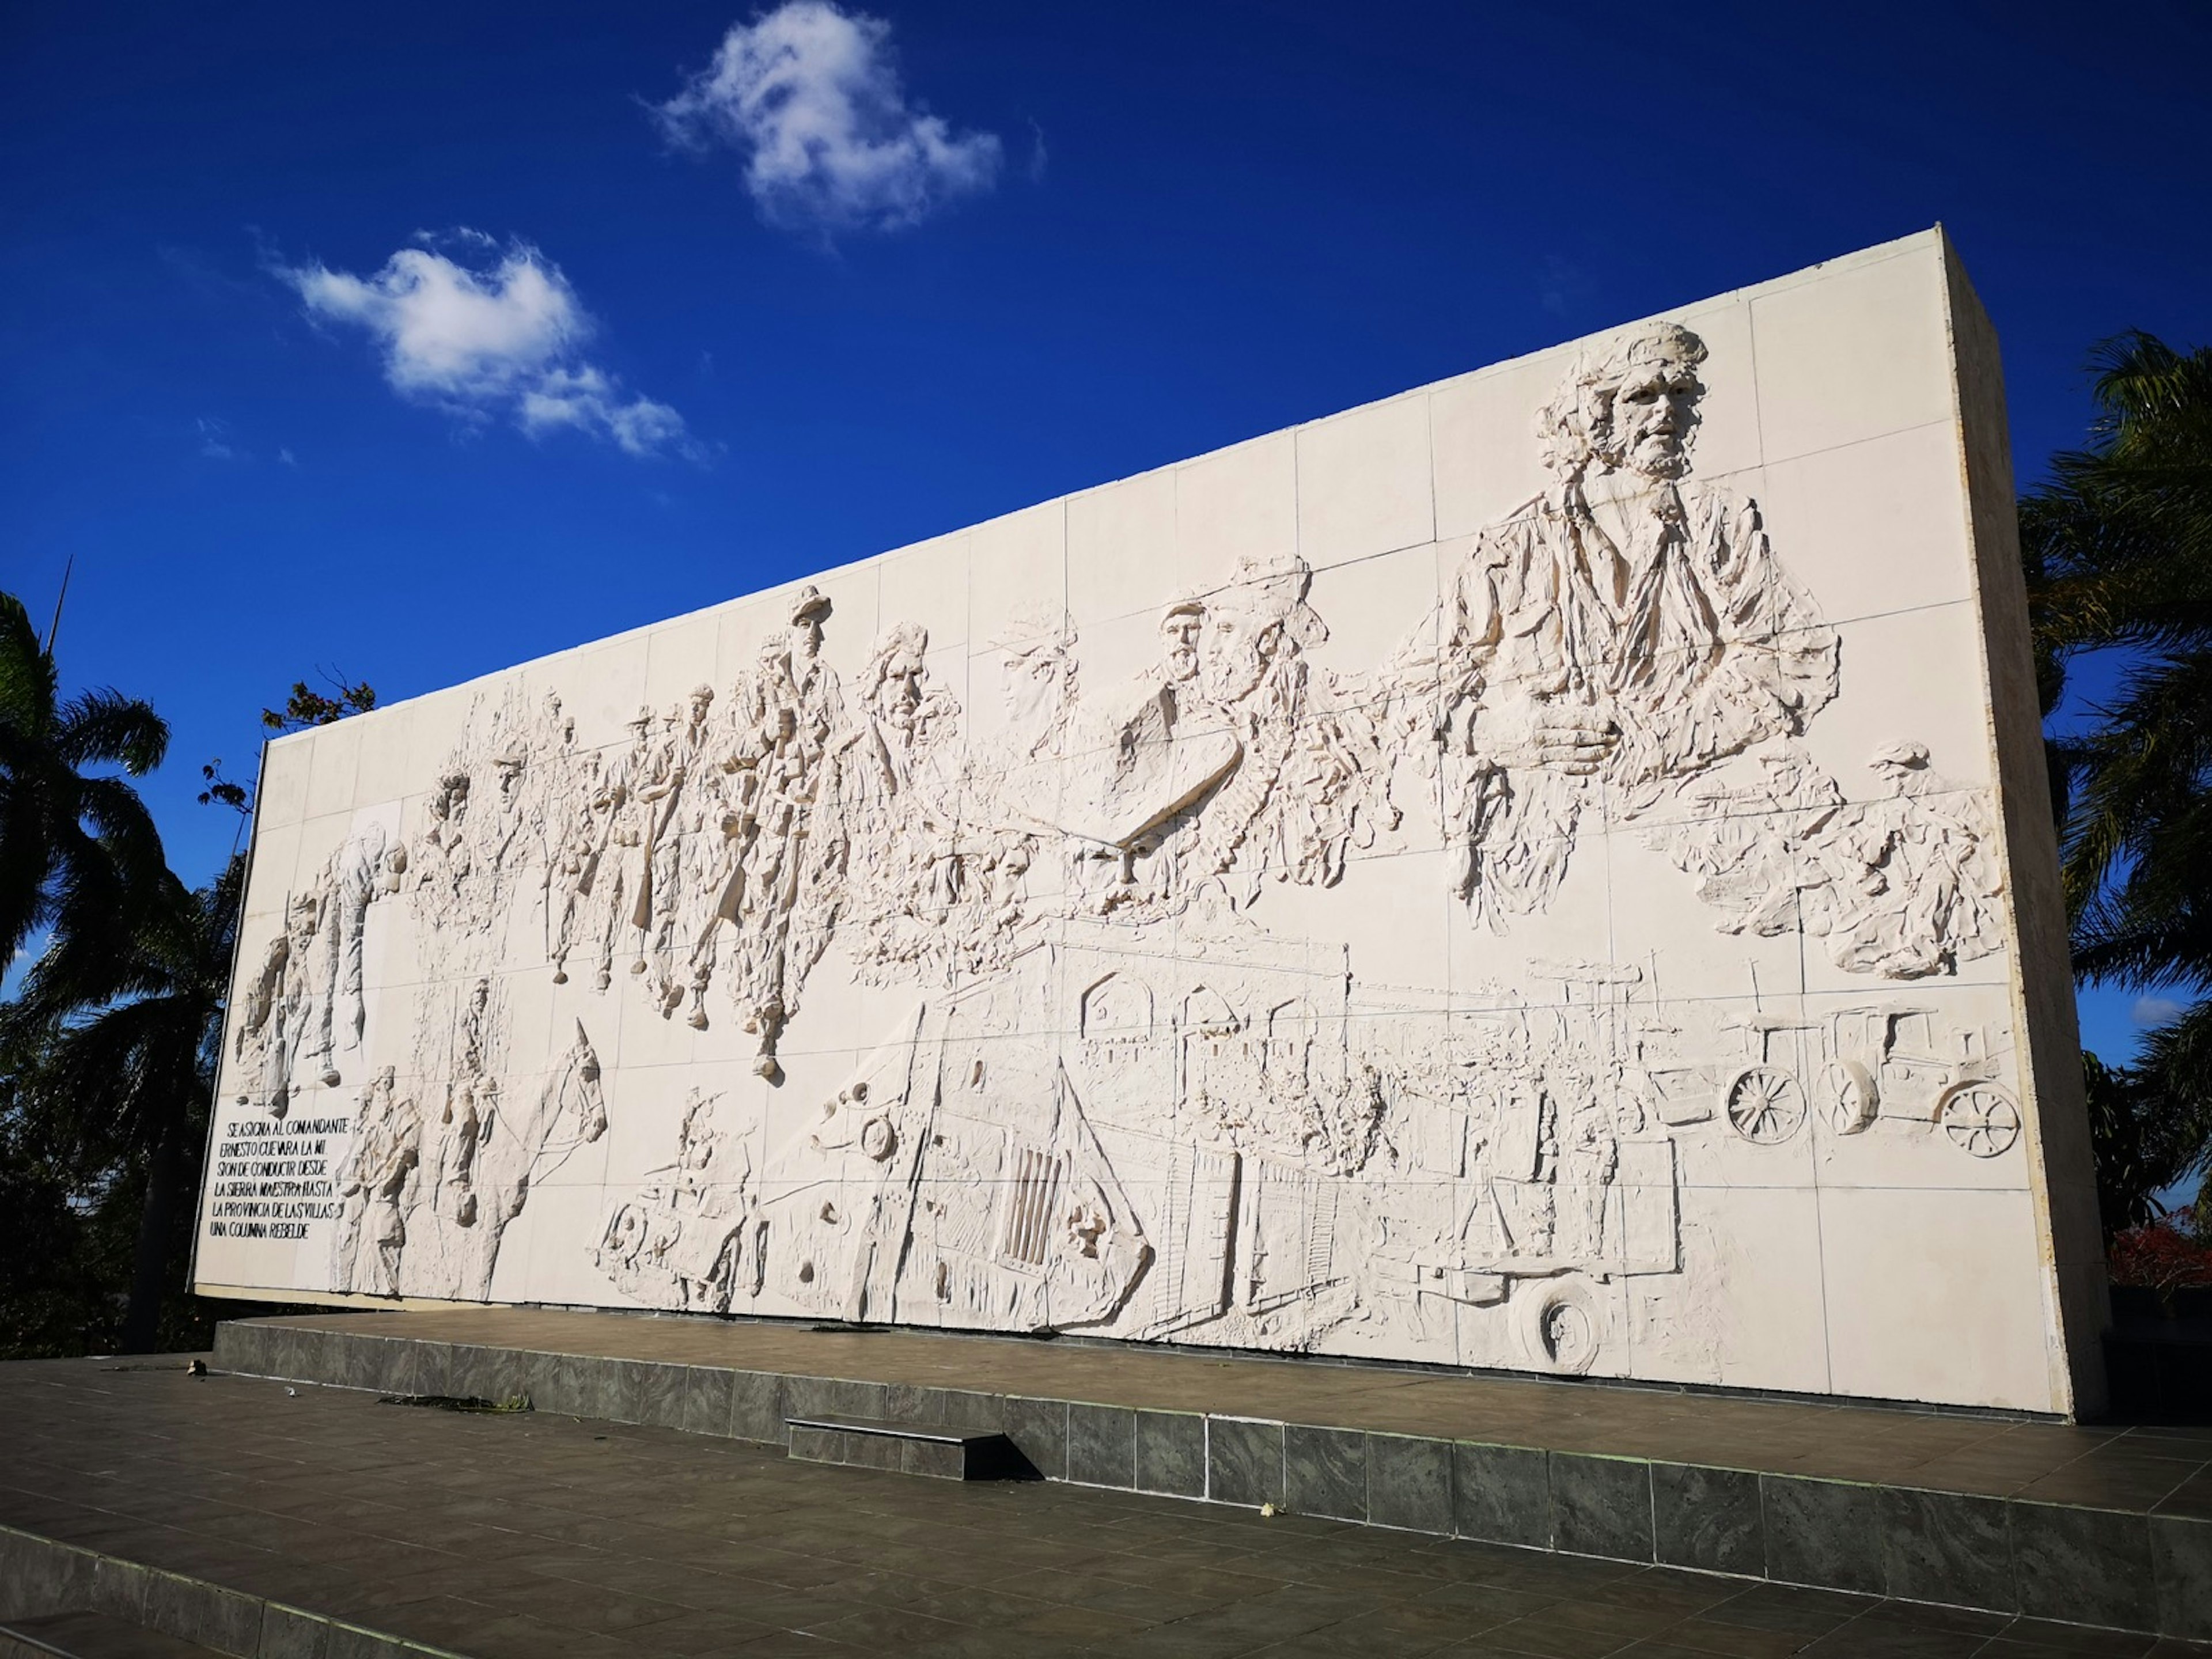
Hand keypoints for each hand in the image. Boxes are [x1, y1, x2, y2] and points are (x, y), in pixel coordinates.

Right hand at [1474, 697, 1617, 775]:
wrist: (1486, 737)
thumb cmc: (1509, 712)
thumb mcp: (1527, 693)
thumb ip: (1549, 684)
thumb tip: (1568, 673)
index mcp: (1542, 717)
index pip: (1572, 720)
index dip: (1592, 721)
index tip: (1608, 722)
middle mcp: (1543, 736)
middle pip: (1576, 738)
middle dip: (1598, 738)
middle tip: (1615, 737)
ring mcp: (1540, 752)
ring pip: (1572, 754)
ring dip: (1593, 753)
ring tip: (1608, 750)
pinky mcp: (1538, 764)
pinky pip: (1562, 767)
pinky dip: (1578, 768)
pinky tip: (1593, 767)